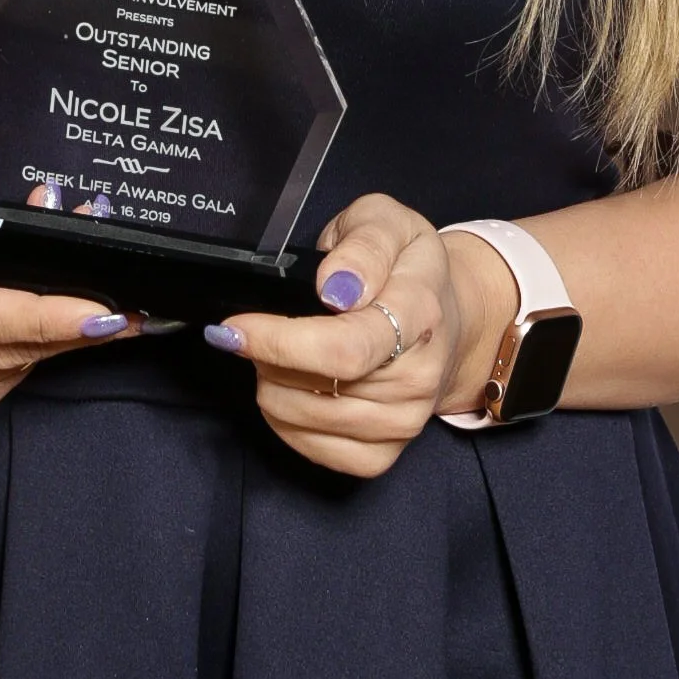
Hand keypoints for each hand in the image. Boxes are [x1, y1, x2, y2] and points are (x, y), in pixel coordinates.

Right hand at [0, 148, 140, 408]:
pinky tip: (74, 323)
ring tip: (116, 307)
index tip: (97, 311)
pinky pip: (7, 378)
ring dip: (66, 338)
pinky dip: (45, 350)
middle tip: (133, 314)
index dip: (41, 314)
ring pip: (12, 366)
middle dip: (72, 329)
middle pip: (2, 347)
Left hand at [205, 196, 515, 480]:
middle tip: (256, 328)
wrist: (444, 319)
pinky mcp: (383, 456)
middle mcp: (418, 377)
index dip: (280, 342)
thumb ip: (364, 244)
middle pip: (313, 387)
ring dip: (271, 383)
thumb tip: (335, 285)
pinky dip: (283, 417)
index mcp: (420, 314)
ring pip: (300, 418)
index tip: (234, 327)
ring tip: (279, 350)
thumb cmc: (404, 265)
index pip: (344, 349)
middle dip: (266, 356)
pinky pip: (310, 448)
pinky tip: (290, 384)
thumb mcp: (387, 222)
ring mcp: (403, 422)